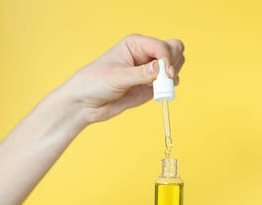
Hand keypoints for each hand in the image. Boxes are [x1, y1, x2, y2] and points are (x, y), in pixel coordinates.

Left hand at [61, 33, 184, 123]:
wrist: (86, 103)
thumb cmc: (94, 83)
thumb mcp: (117, 77)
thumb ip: (140, 74)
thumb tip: (159, 68)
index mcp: (136, 44)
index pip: (162, 46)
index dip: (167, 59)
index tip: (166, 74)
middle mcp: (145, 54)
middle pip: (174, 50)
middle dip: (174, 64)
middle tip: (165, 79)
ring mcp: (150, 71)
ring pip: (176, 65)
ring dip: (173, 76)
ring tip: (160, 87)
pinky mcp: (151, 86)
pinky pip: (170, 83)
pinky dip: (170, 88)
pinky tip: (159, 92)